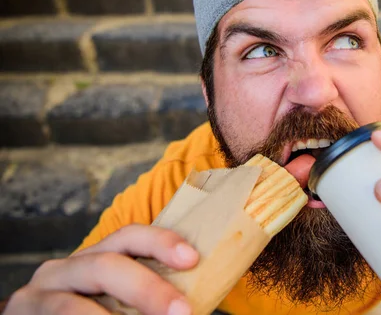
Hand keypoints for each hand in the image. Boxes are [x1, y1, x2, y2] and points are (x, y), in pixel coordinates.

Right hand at [3, 224, 198, 314]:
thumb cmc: (96, 310)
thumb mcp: (119, 297)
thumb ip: (147, 293)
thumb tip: (192, 304)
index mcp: (98, 255)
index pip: (130, 236)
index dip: (161, 242)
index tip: (192, 258)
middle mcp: (67, 267)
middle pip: (108, 265)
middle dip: (148, 289)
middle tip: (182, 311)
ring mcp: (40, 292)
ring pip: (74, 303)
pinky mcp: (25, 314)